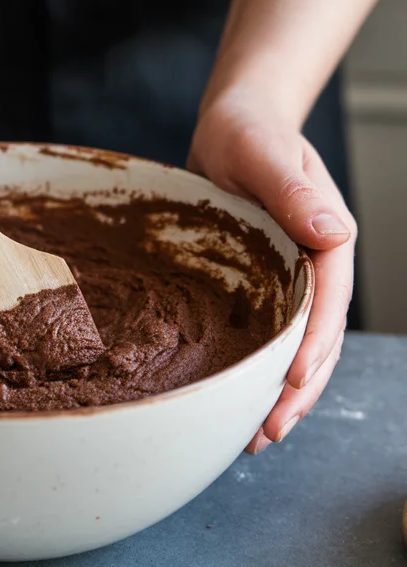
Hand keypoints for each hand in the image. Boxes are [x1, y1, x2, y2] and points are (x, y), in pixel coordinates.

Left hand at [188, 93, 355, 453]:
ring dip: (280, 395)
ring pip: (294, 349)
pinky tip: (236, 404)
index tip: (295, 382)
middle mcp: (315, 268)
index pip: (328, 303)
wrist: (233, 126)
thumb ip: (294, 192)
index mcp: (327, 240)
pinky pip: (267, 339)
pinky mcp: (262, 290)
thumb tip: (334, 233)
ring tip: (255, 439)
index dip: (314, 346)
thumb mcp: (266, 154)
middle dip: (298, 391)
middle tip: (270, 432)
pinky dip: (258, 374)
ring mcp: (289, 283)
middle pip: (317, 340)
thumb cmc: (251, 132)